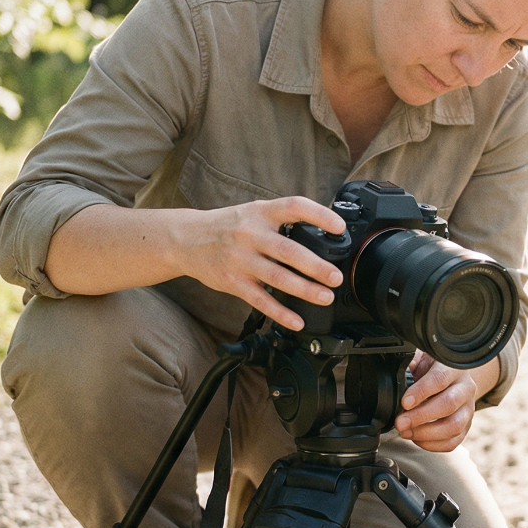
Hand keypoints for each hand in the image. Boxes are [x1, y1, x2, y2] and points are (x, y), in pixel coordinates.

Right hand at [179, 197, 346, 330]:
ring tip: (325, 297)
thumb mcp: (254, 212)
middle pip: (289, 251)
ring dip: (305, 290)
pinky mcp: (233, 282)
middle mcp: (250, 234)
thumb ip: (282, 220)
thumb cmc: (228, 226)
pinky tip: (297, 320)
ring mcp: (240, 259)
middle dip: (316, 266)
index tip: (340, 228)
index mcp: (261, 213)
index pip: (294, 207)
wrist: (187, 239)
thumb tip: (321, 231)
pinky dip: (280, 313)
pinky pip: (260, 300)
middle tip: (336, 277)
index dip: (320, 215)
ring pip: (277, 278)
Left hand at [393, 352, 499, 451]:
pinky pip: (453, 442)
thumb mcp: (422, 356)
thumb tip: (394, 366)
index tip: (405, 402)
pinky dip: (433, 445)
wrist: (453, 377)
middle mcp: (466, 388)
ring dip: (426, 434)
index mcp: (454, 368)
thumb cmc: (433, 367)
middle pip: (448, 405)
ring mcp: (469, 409)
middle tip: (400, 422)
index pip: (440, 379)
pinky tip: (417, 439)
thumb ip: (410, 360)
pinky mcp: (466, 426)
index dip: (421, 392)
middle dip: (421, 417)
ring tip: (406, 432)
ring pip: (453, 426)